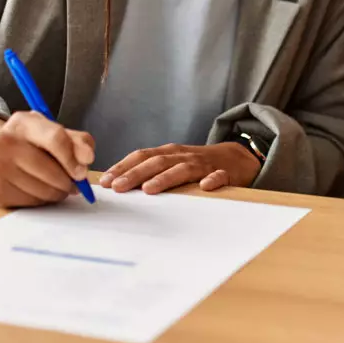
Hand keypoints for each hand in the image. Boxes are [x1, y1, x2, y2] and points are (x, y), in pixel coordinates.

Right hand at [0, 112, 94, 207]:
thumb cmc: (31, 143)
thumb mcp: (55, 132)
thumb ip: (78, 142)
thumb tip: (87, 158)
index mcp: (23, 122)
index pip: (55, 138)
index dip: (73, 158)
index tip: (82, 172)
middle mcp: (2, 141)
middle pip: (51, 170)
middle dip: (68, 181)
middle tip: (72, 183)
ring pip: (44, 190)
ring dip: (57, 192)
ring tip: (55, 185)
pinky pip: (32, 202)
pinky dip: (42, 200)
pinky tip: (37, 189)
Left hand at [100, 142, 260, 194]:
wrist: (238, 158)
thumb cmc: (198, 164)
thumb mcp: (174, 162)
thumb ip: (151, 170)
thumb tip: (119, 185)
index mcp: (169, 153)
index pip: (142, 156)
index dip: (123, 167)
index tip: (106, 181)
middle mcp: (183, 156)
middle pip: (157, 162)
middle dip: (136, 174)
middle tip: (118, 187)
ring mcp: (204, 164)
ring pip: (183, 169)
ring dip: (165, 178)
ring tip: (149, 189)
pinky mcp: (225, 174)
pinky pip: (219, 176)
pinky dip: (213, 180)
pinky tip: (205, 187)